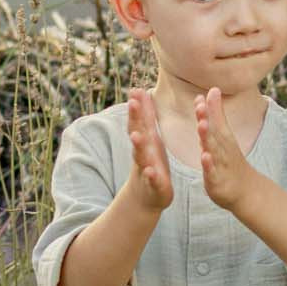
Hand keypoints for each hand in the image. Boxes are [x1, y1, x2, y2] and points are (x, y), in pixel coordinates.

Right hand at [126, 87, 173, 211]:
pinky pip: (152, 180)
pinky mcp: (154, 185)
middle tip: (132, 103)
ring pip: (140, 156)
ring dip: (138, 146)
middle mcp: (142, 151)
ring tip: (136, 136)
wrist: (145, 196)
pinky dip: (151, 176)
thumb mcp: (149, 136)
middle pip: (137, 133)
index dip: (137, 105)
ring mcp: (146, 167)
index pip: (139, 120)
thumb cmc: (149, 161)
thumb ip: (145, 115)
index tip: (135, 89)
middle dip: (135, 119)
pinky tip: (151, 171)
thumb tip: (140, 90)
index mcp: (145, 140)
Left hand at [194, 87, 252, 214]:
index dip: (208, 109)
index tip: (202, 94)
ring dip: (208, 138)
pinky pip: (212, 173)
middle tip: (200, 105)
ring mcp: (220, 165)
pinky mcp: (217, 181)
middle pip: (214, 133)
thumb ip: (216, 113)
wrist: (246, 190)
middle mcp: (222, 150)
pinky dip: (209, 165)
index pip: (215, 121)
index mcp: (222, 138)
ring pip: (213, 151)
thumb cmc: (230, 159)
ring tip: (202, 125)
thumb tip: (213, 89)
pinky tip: (205, 157)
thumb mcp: (223, 135)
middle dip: (206, 119)